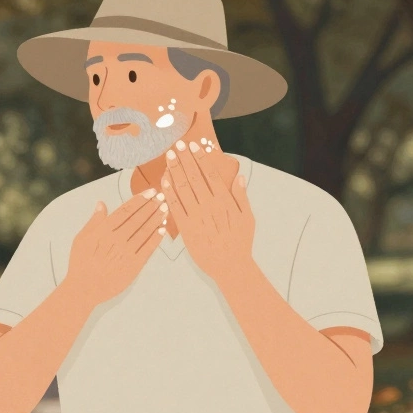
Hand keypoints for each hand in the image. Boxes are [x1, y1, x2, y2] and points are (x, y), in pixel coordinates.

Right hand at [63, 188, 166, 307]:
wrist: (84, 289)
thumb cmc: (80, 263)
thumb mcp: (81, 238)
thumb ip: (94, 221)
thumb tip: (102, 203)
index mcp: (104, 230)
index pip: (126, 210)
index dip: (140, 200)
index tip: (150, 192)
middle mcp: (117, 239)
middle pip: (138, 218)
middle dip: (152, 206)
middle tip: (163, 197)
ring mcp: (127, 253)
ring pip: (145, 232)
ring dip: (156, 219)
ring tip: (165, 209)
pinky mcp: (134, 266)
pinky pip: (148, 249)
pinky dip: (156, 238)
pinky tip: (162, 230)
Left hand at [161, 139, 254, 284]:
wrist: (230, 267)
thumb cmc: (241, 243)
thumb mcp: (248, 218)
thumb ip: (241, 196)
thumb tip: (239, 177)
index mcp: (225, 201)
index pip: (210, 174)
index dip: (200, 158)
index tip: (193, 145)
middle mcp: (209, 206)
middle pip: (194, 177)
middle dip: (185, 160)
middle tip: (176, 145)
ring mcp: (197, 217)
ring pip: (183, 189)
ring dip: (175, 171)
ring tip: (169, 157)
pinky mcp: (187, 229)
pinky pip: (176, 208)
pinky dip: (169, 193)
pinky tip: (164, 181)